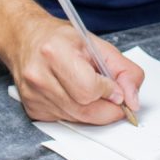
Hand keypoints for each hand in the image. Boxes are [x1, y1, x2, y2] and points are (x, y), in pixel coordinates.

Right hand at [8, 12, 143, 124]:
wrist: (26, 38)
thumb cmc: (61, 39)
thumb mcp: (97, 44)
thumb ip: (123, 70)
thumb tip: (132, 100)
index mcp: (55, 52)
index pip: (89, 89)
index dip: (108, 91)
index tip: (115, 87)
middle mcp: (39, 76)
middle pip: (84, 109)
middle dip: (106, 108)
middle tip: (114, 98)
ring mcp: (33, 95)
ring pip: (77, 118)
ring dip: (93, 110)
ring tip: (91, 90)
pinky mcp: (32, 109)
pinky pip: (65, 120)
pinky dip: (77, 112)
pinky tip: (73, 94)